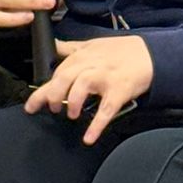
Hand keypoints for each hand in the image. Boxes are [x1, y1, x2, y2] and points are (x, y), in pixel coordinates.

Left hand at [24, 35, 152, 145]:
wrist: (151, 55)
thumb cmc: (122, 52)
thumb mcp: (93, 45)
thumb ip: (71, 48)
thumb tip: (53, 46)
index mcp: (83, 56)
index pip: (56, 72)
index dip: (41, 91)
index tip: (31, 106)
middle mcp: (92, 65)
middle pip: (64, 77)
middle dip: (53, 95)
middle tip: (53, 108)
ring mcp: (105, 78)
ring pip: (81, 87)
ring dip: (71, 103)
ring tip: (71, 114)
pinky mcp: (119, 92)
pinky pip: (105, 110)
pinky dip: (96, 125)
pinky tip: (88, 137)